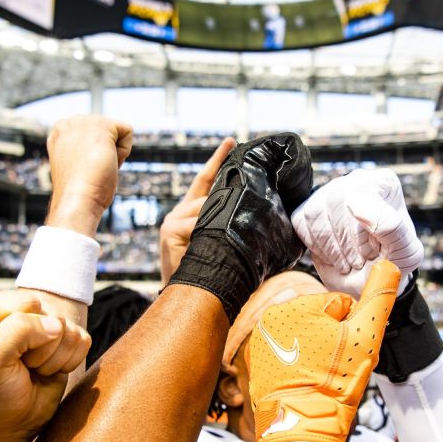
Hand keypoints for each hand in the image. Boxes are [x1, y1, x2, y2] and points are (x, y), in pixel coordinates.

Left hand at [0, 289, 91, 441]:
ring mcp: (42, 321)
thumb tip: (57, 325)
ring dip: (52, 358)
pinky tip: (48, 371)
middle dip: (39, 348)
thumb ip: (17, 332)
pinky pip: (83, 340)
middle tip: (21, 365)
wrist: (9, 422)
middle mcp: (14, 308)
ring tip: (32, 369)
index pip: (25, 303)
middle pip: (50, 315)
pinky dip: (68, 362)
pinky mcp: (65, 338)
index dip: (22, 333)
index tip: (4, 355)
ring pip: (68, 328)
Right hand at [44, 116, 133, 235]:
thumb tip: (97, 152)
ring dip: (113, 154)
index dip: (93, 157)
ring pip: (116, 133)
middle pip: (105, 133)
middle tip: (91, 171)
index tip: (82, 171)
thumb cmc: (77, 193)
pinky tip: (107, 162)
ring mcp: (83, 121)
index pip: (91, 137)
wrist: (77, 200)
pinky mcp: (101, 124)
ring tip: (97, 167)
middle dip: (104, 153)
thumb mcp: (75, 168)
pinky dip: (124, 151)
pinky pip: (127, 131)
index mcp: (59, 133)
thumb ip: (83, 153)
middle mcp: (68, 123)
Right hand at [167, 133, 314, 320]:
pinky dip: (210, 231)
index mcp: (194, 214)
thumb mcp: (227, 245)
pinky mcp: (170, 230)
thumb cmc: (213, 275)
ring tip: (227, 239)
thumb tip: (271, 215)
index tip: (232, 141)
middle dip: (228, 192)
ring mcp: (173, 220)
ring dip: (223, 221)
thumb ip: (237, 226)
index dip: (219, 161)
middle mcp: (180, 213)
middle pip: (210, 192)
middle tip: (240, 182)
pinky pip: (199, 222)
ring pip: (208, 207)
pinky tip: (211, 242)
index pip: (207, 181)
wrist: (190, 300)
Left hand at [246, 261, 399, 441]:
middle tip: (336, 368)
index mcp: (298, 304)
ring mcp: (262, 339)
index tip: (348, 354)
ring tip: (320, 376)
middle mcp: (273, 316)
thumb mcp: (367, 337)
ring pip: (305, 337)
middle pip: (321, 320)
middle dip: (333, 340)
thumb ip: (380, 297)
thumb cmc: (336, 382)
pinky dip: (298, 364)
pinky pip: (288, 354)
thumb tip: (389, 263)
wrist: (302, 427)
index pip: (340, 305)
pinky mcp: (257, 361)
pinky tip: (305, 381)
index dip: (352, 330)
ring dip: (317, 352)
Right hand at [292, 168, 421, 296]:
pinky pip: (301, 221)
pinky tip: (332, 256)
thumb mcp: (405, 252)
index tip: (370, 253)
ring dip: (330, 246)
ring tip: (346, 262)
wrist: (371, 281)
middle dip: (344, 240)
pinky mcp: (309, 207)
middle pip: (335, 200)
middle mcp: (356, 180)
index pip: (360, 196)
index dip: (359, 232)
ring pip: (315, 212)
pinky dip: (315, 245)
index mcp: (384, 183)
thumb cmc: (392, 264)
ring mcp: (330, 191)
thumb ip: (390, 226)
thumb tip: (354, 203)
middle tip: (357, 262)